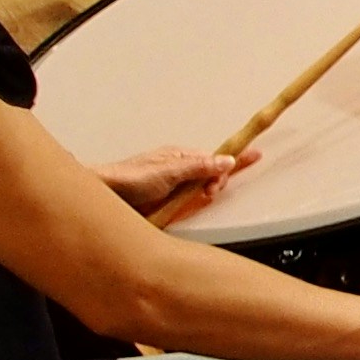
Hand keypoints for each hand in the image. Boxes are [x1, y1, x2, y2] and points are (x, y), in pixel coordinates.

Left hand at [103, 144, 254, 218]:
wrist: (104, 195)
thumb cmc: (129, 178)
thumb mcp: (169, 172)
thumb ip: (199, 167)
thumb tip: (226, 160)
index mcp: (180, 156)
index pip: (215, 157)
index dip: (235, 158)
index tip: (256, 153)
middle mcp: (178, 169)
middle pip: (210, 176)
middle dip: (215, 183)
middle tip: (209, 192)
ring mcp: (173, 186)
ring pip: (200, 191)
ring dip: (202, 195)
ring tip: (198, 198)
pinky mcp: (166, 202)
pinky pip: (187, 203)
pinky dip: (192, 205)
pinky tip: (190, 206)